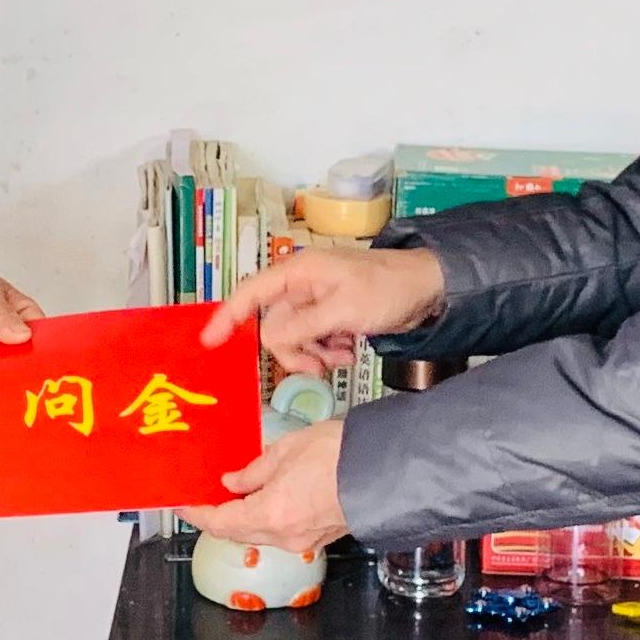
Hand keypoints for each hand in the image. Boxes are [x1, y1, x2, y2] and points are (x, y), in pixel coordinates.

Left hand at [190, 415, 350, 555]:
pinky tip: (266, 498)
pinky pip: (283, 532)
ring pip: (261, 534)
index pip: (219, 523)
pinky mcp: (321, 536)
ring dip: (243, 517)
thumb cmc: (342, 454)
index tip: (183, 503)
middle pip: (238, 533)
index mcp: (270, 515)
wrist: (387, 468)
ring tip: (234, 492)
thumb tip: (233, 482)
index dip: (196, 515)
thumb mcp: (286, 449)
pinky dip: (268, 518)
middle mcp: (285, 536)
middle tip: (205, 496)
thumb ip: (254, 471)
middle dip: (218, 516)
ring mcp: (305, 541)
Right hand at [200, 245, 446, 376]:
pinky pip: (315, 338)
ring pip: (296, 336)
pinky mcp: (333, 314)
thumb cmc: (389, 289)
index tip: (209, 341)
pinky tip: (350, 349)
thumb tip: (270, 337)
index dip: (227, 316)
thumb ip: (303, 326)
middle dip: (294, 350)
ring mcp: (318, 300)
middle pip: (276, 325)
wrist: (430, 290)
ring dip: (315, 352)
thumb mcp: (344, 311)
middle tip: (320, 367)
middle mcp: (303, 284)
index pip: (251, 293)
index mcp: (299, 272)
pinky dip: (328, 350)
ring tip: (343, 354)